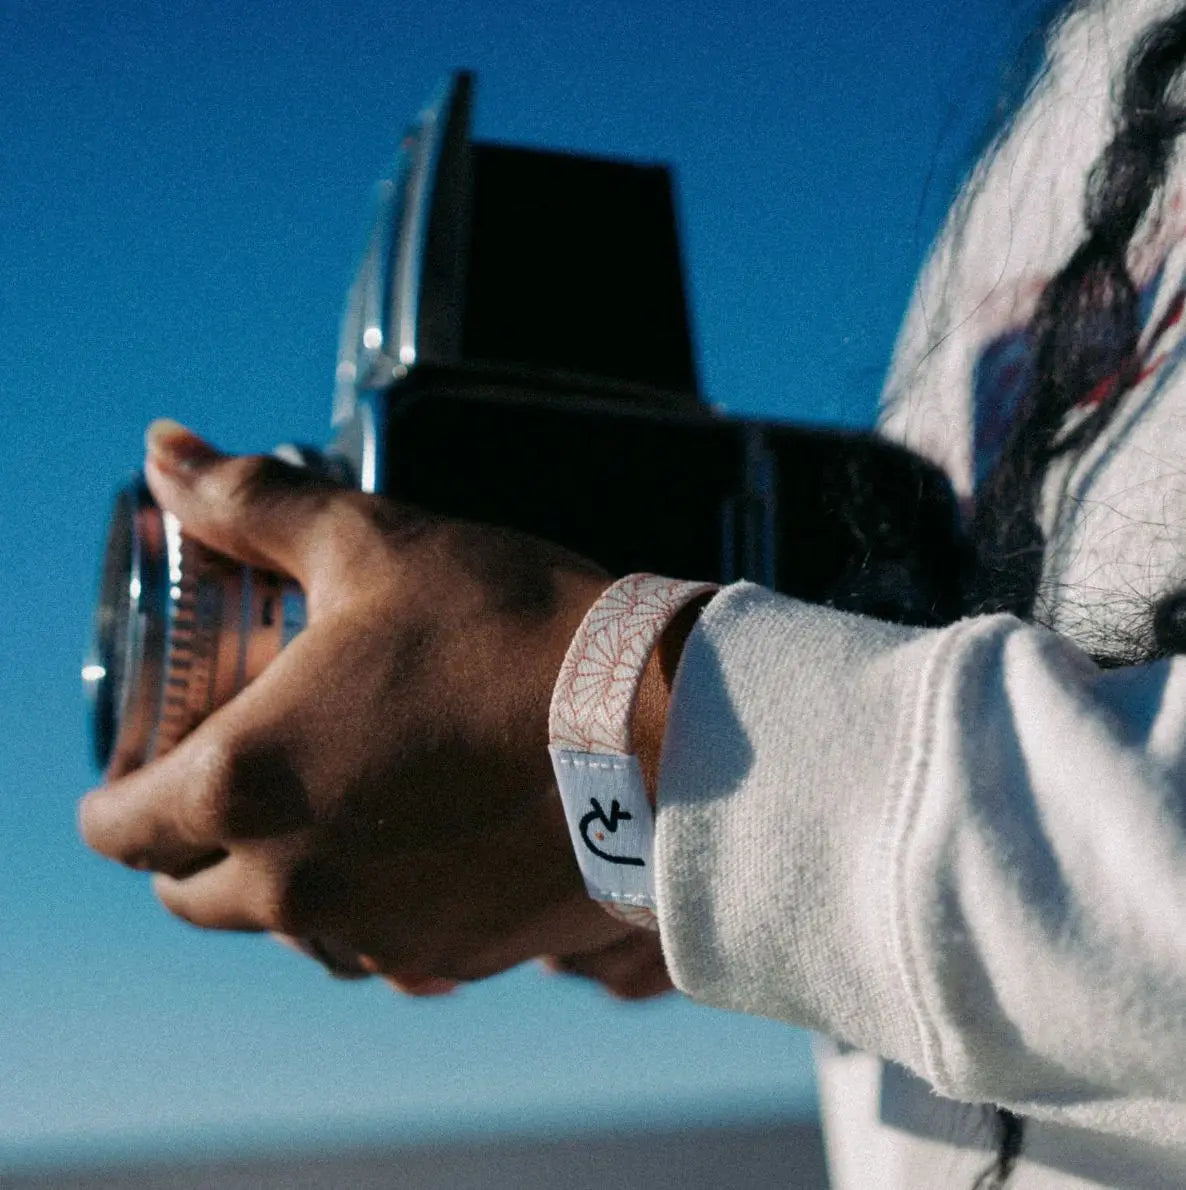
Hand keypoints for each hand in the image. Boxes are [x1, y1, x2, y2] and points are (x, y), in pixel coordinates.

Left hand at [78, 422, 662, 986]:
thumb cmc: (504, 631)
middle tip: (240, 780)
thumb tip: (166, 450)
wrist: (654, 730)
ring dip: (286, 879)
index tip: (144, 773)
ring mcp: (374, 933)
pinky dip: (374, 905)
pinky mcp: (451, 957)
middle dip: (192, 845)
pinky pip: (378, 949)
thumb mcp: (369, 545)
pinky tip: (421, 845)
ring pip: (285, 927)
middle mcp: (292, 884)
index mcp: (243, 785)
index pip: (117, 830)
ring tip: (337, 809)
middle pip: (190, 892)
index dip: (116, 799)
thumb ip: (250, 503)